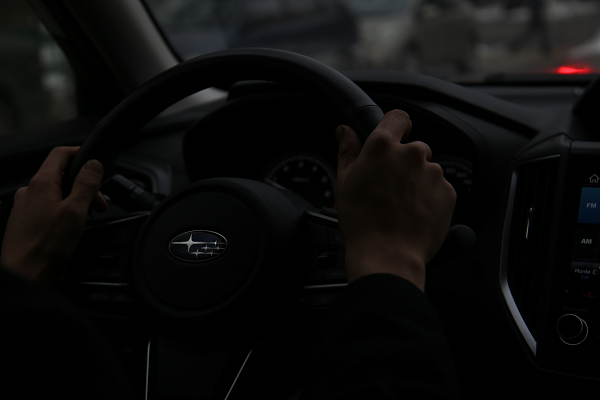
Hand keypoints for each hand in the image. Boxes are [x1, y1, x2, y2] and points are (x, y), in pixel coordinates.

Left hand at [0, 146, 107, 282]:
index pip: (60, 154)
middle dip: (84, 185)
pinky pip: (47, 206)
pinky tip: (70, 227)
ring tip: (86, 218)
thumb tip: (94, 164)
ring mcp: (25, 206)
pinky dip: (63, 210)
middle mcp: (30, 191)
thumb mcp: (75, 212)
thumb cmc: (44, 247)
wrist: (21, 274)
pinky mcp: (25, 220)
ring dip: (75, 200)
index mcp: (42, 184)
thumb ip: (86, 185)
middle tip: (99, 203)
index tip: (95, 162)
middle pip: (61, 175)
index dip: (80, 153)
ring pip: (55, 192)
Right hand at [334, 110, 455, 290]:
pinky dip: (429, 197)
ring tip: (401, 205)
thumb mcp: (345, 182)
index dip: (395, 126)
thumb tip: (345, 131)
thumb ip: (348, 150)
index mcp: (383, 146)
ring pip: (426, 170)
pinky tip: (413, 213)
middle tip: (389, 187)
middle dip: (404, 163)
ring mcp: (433, 172)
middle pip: (413, 148)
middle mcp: (411, 153)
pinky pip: (439, 188)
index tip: (393, 139)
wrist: (388, 255)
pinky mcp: (448, 192)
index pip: (398, 117)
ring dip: (416, 181)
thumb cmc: (362, 221)